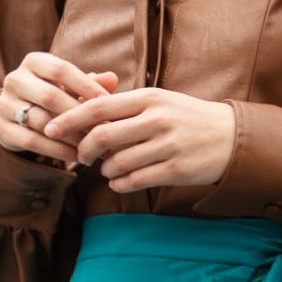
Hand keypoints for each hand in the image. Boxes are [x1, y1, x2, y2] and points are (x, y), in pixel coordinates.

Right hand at [0, 53, 117, 167]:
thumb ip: (90, 83)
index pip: (60, 69)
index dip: (86, 85)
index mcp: (33, 62)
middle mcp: (15, 79)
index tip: (108, 103)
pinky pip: (32, 141)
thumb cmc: (52, 96)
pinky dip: (57, 150)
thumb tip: (113, 79)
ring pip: (42, 121)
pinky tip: (77, 157)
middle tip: (103, 130)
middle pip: (50, 96)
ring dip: (71, 135)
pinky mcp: (1, 129)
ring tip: (93, 146)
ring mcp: (4, 104)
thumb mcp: (69, 87)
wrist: (16, 118)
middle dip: (79, 114)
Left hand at [43, 87, 235, 192]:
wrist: (231, 137)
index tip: (50, 128)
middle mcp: (157, 119)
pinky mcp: (176, 169)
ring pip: (116, 162)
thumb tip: (82, 113)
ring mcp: (168, 145)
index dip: (69, 119)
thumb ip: (124, 106)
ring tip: (107, 169)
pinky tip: (119, 181)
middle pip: (102, 136)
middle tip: (79, 157)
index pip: (98, 106)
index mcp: (149, 98)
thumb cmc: (187, 117)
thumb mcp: (159, 102)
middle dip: (83, 150)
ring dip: (104, 169)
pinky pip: (134, 180)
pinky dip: (119, 183)